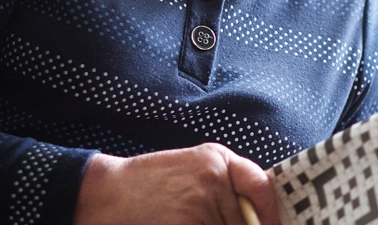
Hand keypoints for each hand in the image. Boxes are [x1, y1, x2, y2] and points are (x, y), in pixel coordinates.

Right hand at [74, 143, 280, 224]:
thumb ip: (227, 186)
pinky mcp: (186, 223)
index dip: (270, 213)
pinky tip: (178, 224)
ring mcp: (200, 202)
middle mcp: (214, 177)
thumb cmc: (149, 184)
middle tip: (206, 219)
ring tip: (185, 219)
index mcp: (219, 159)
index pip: (263, 186)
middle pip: (246, 221)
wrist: (107, 193)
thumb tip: (260, 217)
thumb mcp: (193, 169)